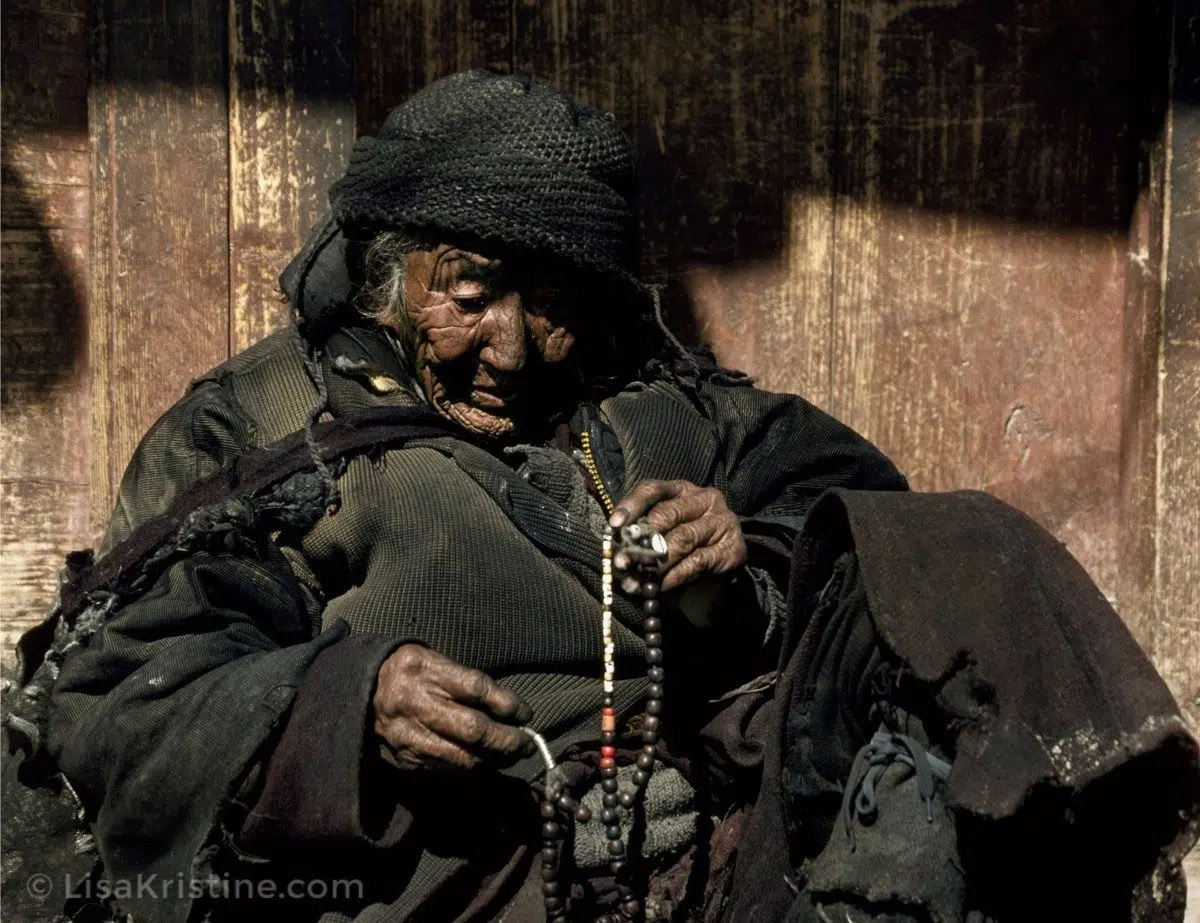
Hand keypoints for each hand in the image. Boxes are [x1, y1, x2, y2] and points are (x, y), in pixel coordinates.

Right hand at [373, 644, 532, 771]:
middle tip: (527, 743)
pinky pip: (448, 770)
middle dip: (507, 740)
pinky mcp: (406, 760)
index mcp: (424, 670)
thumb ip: (464, 680)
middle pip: (473, 729)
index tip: (526, 713)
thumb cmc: (406, 672)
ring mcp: (409, 737)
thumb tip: (508, 708)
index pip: (476, 688)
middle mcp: (415, 704)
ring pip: (464, 757)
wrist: (360, 694)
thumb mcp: (432, 659)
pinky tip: (487, 763)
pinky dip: (473, 768)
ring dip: (495, 760)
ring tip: (514, 755)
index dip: (507, 703)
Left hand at [609, 479, 746, 591]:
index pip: (653, 489)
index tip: (614, 526)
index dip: (632, 505)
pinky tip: (660, 587)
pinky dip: (674, 576)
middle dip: (640, 540)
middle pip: (667, 514)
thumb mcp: (658, 539)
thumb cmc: (679, 556)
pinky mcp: (731, 549)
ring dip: (654, 563)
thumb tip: (615, 545)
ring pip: (681, 539)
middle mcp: (705, 500)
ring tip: (636, 580)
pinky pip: (696, 561)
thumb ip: (640, 535)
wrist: (714, 585)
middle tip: (622, 563)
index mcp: (682, 490)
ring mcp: (722, 522)